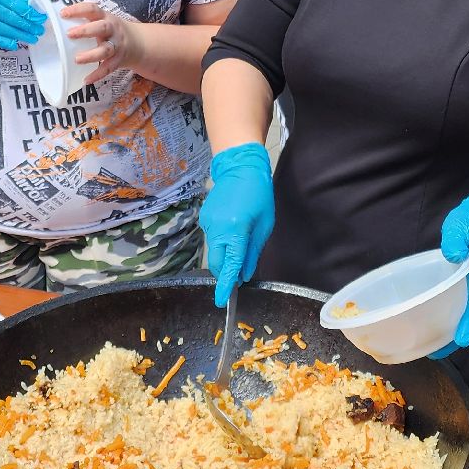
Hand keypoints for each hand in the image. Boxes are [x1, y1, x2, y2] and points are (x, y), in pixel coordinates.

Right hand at [0, 0, 44, 49]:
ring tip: (32, 38)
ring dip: (19, 35)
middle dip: (27, 25)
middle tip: (39, 30)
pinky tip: (15, 44)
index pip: (14, 2)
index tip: (40, 17)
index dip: (29, 11)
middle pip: (10, 17)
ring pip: (2, 29)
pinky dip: (4, 42)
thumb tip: (29, 3)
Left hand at [63, 2, 143, 84]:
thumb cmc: (111, 31)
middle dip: (86, 30)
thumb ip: (86, 20)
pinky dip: (97, 74)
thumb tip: (57, 20)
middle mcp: (112, 29)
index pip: (92, 9)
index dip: (78, 10)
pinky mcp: (118, 60)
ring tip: (77, 59)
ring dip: (91, 55)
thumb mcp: (103, 20)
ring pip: (105, 50)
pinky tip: (86, 80)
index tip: (63, 14)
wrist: (138, 43)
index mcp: (105, 17)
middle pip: (102, 27)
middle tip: (69, 34)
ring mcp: (117, 45)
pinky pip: (108, 68)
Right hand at [199, 143, 273, 307]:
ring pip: (214, 251)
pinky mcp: (204, 219)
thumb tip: (244, 273)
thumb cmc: (258, 195)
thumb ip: (252, 251)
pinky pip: (213, 239)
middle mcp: (217, 228)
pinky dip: (222, 243)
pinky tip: (233, 230)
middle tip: (238, 276)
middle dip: (225, 274)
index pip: (229, 264)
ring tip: (241, 243)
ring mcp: (207, 223)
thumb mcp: (264, 225)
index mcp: (235, 229)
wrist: (239, 167)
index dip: (226, 284)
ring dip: (225, 256)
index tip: (223, 301)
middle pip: (216, 263)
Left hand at [430, 187, 468, 356]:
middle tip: (437, 353)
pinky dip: (450, 319)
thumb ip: (458, 239)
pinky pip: (460, 305)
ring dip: (452, 331)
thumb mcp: (465, 224)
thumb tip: (454, 255)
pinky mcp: (467, 284)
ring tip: (433, 348)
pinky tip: (435, 328)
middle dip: (457, 335)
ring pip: (467, 313)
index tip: (463, 339)